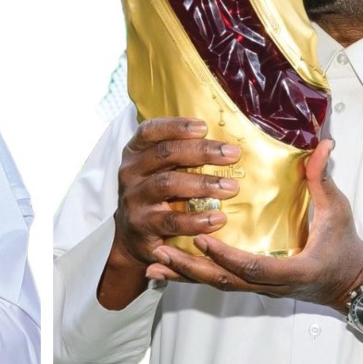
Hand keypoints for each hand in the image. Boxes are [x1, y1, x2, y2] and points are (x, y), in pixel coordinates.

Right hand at [99, 117, 239, 308]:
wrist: (130, 237)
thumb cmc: (154, 196)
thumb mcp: (156, 170)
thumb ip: (178, 154)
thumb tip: (223, 143)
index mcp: (135, 153)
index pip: (150, 130)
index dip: (176, 126)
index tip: (204, 127)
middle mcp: (131, 173)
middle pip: (165, 154)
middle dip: (202, 151)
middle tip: (232, 155)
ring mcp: (134, 199)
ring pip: (168, 184)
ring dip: (203, 184)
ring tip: (231, 187)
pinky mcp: (142, 226)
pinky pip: (171, 221)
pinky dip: (197, 219)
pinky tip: (218, 218)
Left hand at [146, 139, 362, 311]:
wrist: (350, 282)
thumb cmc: (344, 246)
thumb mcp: (337, 212)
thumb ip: (322, 179)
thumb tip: (323, 145)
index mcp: (294, 269)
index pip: (255, 267)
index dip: (227, 256)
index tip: (202, 240)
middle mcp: (272, 285)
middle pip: (225, 281)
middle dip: (191, 269)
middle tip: (160, 252)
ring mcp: (260, 287)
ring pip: (216, 285)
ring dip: (184, 275)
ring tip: (154, 262)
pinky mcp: (252, 285)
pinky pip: (218, 283)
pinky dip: (191, 278)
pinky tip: (165, 271)